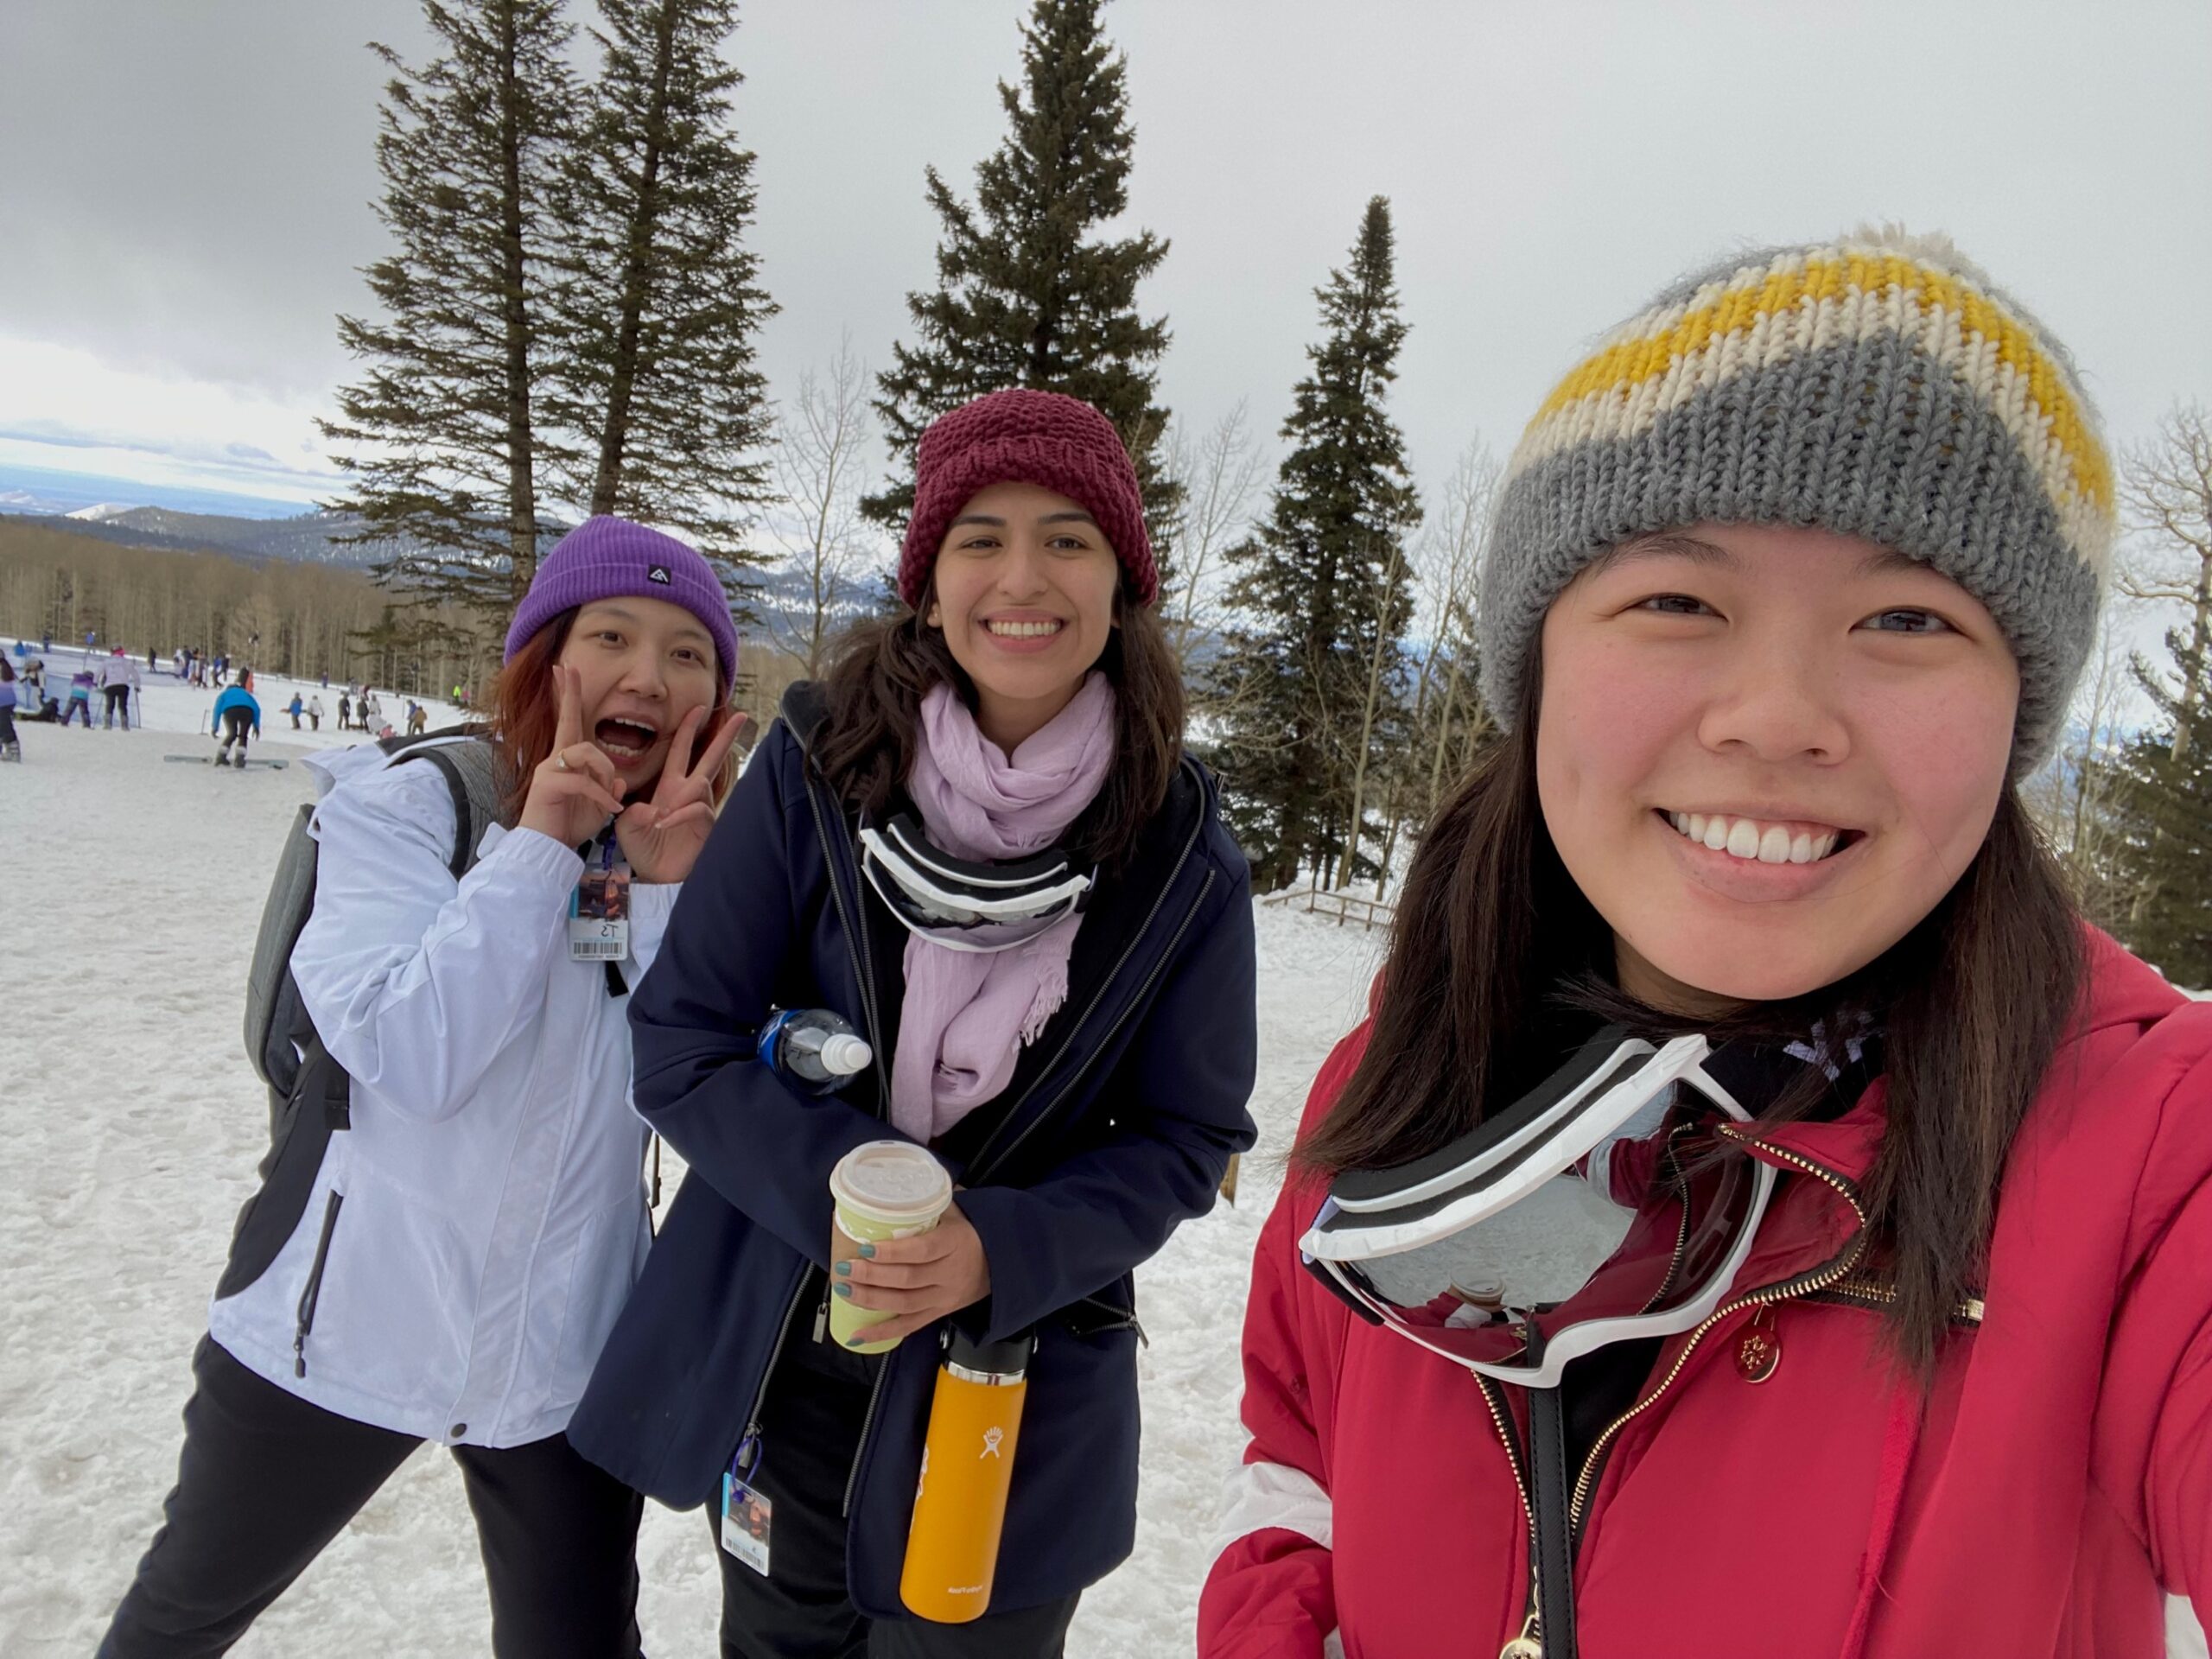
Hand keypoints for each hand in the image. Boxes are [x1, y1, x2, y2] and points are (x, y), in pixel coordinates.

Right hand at [517, 665, 625, 847]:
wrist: (545, 850)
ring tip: (610, 796)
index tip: (566, 669)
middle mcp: (554, 759)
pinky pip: (582, 781)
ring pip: (585, 751)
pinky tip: (611, 810)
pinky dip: (602, 796)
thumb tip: (616, 780)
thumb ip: (606, 790)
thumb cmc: (567, 827)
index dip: (569, 697)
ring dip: (604, 770)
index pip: (570, 724)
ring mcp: (548, 770)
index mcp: (566, 761)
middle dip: (569, 693)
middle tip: (567, 666)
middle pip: (566, 721)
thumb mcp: (597, 808)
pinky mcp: (547, 785)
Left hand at [615, 703, 741, 883]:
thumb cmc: (642, 849)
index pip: (681, 750)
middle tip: (742, 716)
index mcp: (671, 786)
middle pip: (711, 758)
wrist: (655, 876)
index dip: (687, 729)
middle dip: (726, 737)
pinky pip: (698, 808)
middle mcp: (689, 793)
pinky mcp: (705, 825)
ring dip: (681, 794)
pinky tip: (664, 824)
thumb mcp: (625, 825)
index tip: (698, 708)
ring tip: (662, 816)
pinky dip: (680, 814)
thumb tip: (655, 809)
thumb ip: (633, 811)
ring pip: (700, 784)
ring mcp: (700, 808)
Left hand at [834, 1202, 991, 1347]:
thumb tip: (886, 1191)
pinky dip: (882, 1333)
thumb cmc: (970, 1230)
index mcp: (955, 1243)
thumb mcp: (955, 1210)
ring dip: (871, 1300)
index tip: (865, 1248)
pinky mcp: (939, 1313)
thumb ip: (926, 1202)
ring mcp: (945, 1297)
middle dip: (872, 1276)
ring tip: (845, 1290)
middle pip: (908, 1280)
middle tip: (844, 1268)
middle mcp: (950, 1274)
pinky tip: (857, 1334)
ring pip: (905, 1304)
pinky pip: (909, 1327)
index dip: (892, 1252)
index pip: (922, 1251)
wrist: (1000, 1261)